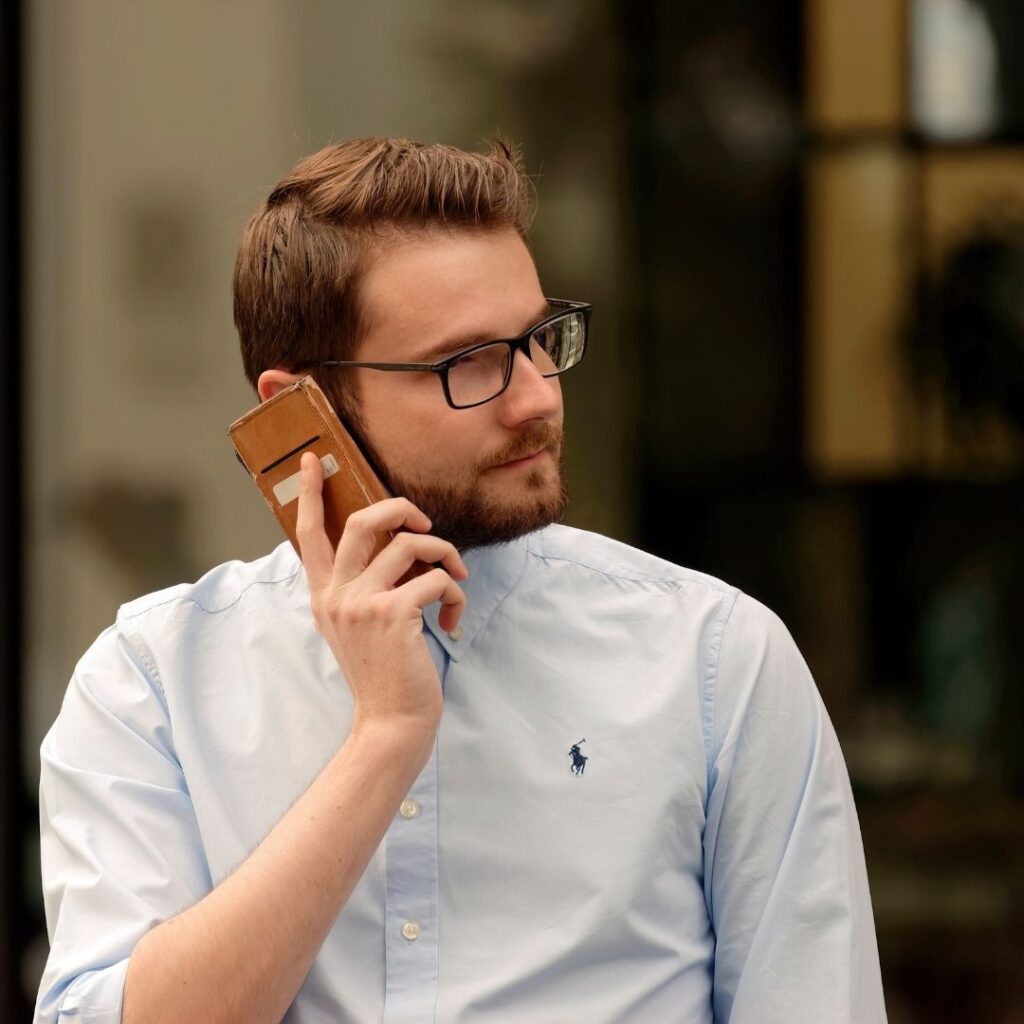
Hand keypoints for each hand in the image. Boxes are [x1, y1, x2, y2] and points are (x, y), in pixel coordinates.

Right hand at [296, 452, 467, 734]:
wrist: (392, 722)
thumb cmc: (386, 673)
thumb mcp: (360, 626)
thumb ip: (364, 587)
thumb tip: (400, 544)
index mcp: (325, 595)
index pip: (309, 535)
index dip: (313, 493)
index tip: (313, 458)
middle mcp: (337, 594)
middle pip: (364, 522)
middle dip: (402, 509)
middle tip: (424, 523)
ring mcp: (362, 602)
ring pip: (410, 545)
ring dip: (445, 557)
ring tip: (456, 583)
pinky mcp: (393, 613)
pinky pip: (436, 578)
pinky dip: (455, 593)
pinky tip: (452, 619)